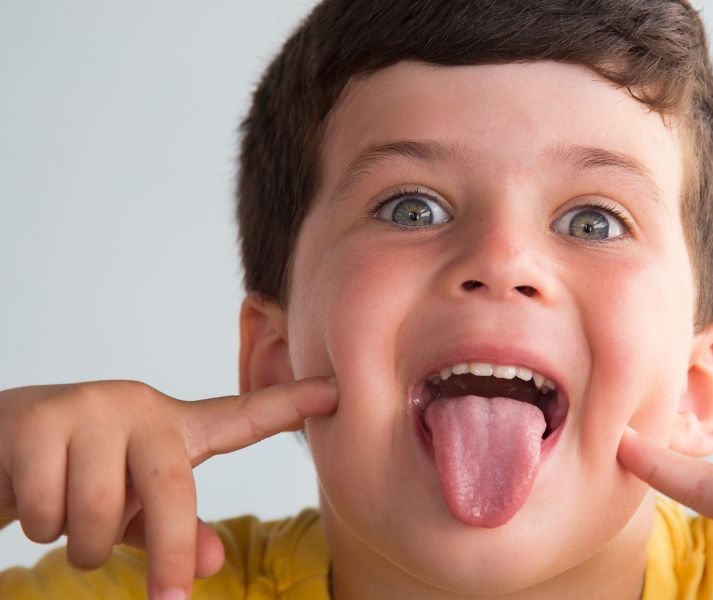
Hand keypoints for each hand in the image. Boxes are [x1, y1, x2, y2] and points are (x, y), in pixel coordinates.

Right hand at [0, 377, 337, 599]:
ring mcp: (91, 406)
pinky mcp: (40, 418)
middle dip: (168, 557)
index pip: (240, 417)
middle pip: (173, 493)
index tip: (337, 391)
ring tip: (68, 516)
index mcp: (173, 426)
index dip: (289, 404)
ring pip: (100, 515)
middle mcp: (141, 406)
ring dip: (81, 541)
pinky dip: (39, 528)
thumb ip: (175, 530)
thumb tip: (210, 561)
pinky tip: (33, 496)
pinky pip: (49, 511)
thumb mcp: (134, 508)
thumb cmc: (78, 476)